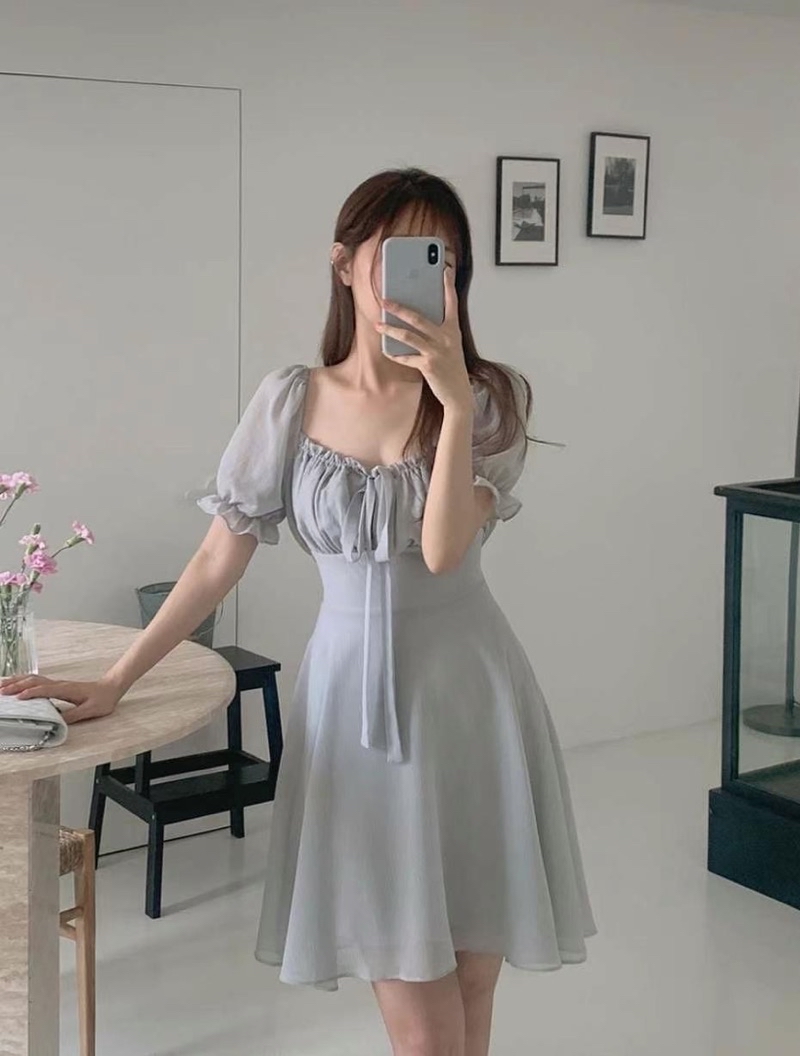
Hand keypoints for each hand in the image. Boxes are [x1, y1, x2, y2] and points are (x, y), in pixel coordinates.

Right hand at [0, 673, 120, 724]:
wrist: (110, 688)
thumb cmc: (102, 700)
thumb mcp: (91, 710)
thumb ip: (74, 715)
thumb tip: (57, 720)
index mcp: (66, 689)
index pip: (45, 690)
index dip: (31, 693)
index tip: (16, 699)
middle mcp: (59, 684)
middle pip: (34, 681)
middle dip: (16, 685)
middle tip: (0, 691)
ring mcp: (57, 683)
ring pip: (33, 679)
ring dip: (16, 681)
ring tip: (1, 685)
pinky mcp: (57, 686)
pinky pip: (37, 681)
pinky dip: (23, 681)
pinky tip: (16, 683)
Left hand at [377, 265, 472, 412]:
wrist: (459, 394)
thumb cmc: (451, 367)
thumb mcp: (450, 345)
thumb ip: (438, 331)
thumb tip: (416, 318)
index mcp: (453, 330)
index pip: (452, 303)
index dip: (448, 286)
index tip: (445, 270)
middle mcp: (446, 338)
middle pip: (418, 317)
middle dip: (399, 307)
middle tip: (384, 300)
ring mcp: (437, 352)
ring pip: (409, 336)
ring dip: (390, 329)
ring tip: (378, 324)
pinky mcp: (428, 366)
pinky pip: (406, 357)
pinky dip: (395, 354)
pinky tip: (386, 350)